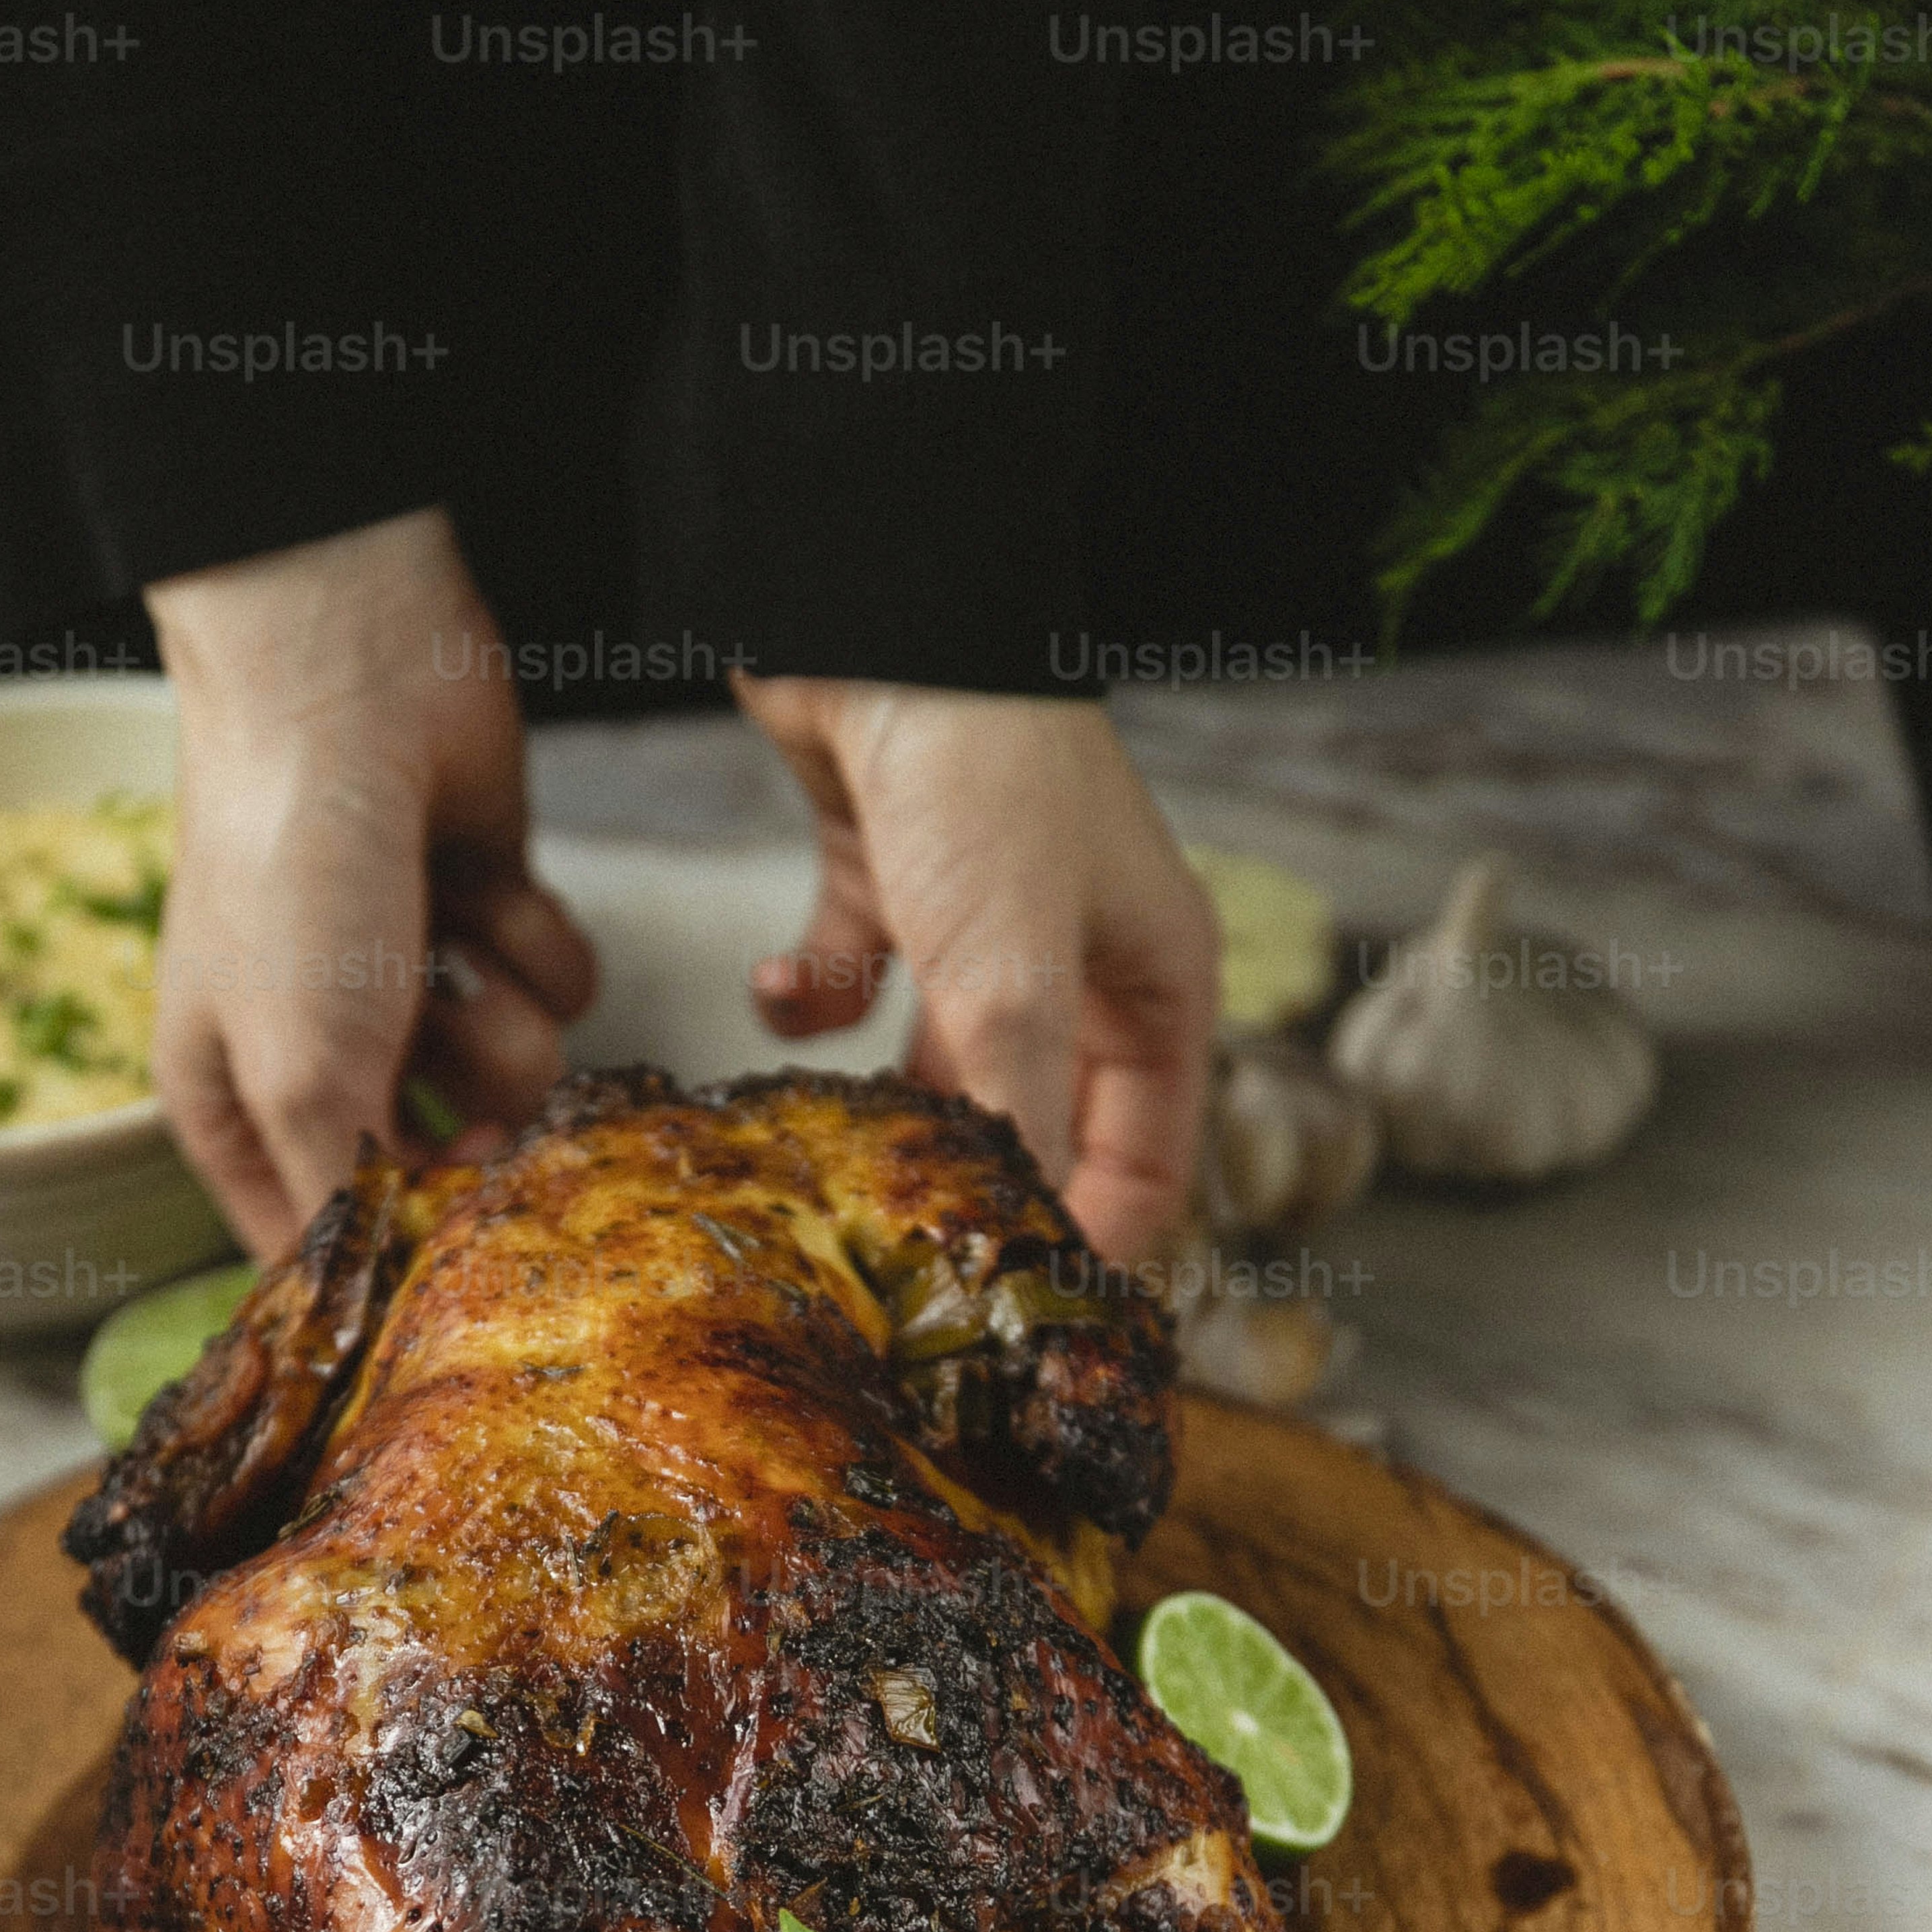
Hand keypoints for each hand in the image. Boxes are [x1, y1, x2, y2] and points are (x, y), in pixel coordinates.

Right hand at [144, 509, 596, 1253]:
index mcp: (239, 1105)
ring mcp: (418, 987)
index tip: (434, 1260)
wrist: (352, 680)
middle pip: (443, 1173)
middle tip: (446, 1071)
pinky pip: (564, 992)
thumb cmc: (290, 872)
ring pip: (522, 1082)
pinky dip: (532, 939)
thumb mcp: (299, 1069)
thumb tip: (384, 1298)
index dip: (381, 1263)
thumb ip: (345, 1199)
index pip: (315, 1244)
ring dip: (502, 1016)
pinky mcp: (496, 922)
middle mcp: (329, 1055)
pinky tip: (481, 886)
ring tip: (447, 946)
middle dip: (465, 1123)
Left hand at [732, 675, 1218, 1266]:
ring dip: (881, 1106)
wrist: (881, 611)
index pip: (1151, 1159)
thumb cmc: (985, 777)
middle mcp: (1080, 959)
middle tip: (900, 1263)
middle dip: (973, 1183)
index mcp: (1154, 985)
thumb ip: (1020, 1115)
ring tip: (828, 1154)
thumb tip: (1020, 1252)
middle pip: (1039, 1120)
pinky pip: (854, 980)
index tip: (1027, 1320)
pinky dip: (811, 1002)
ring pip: (938, 1062)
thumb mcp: (1012, 974)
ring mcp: (981, 921)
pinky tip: (777, 999)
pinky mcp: (888, 880)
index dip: (1099, 1245)